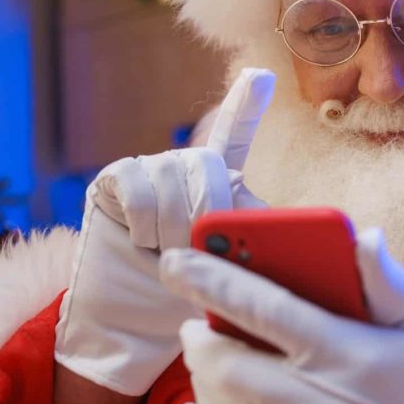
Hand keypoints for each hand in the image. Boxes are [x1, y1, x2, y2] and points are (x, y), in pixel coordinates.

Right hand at [55, 68, 275, 396]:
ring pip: (172, 178)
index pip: (235, 131)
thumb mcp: (235, 271)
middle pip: (209, 164)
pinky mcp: (114, 177)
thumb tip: (289, 231)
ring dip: (172, 229)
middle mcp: (184, 166)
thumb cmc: (189, 301)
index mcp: (218, 182)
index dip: (246, 102)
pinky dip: (143, 221)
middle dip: (207, 214)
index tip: (263, 75)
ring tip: (164, 256)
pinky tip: (138, 241)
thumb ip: (255, 240)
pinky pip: (138, 185)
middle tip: (195, 254)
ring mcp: (148, 169)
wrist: (136, 329)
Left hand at [159, 229, 403, 403]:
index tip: (175, 260)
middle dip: (197, 335)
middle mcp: (317, 399)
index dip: (210, 277)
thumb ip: (386, 281)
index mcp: (345, 350)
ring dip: (200, 377)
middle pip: (226, 359)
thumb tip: (364, 235)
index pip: (261, 305)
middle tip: (193, 322)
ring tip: (204, 358)